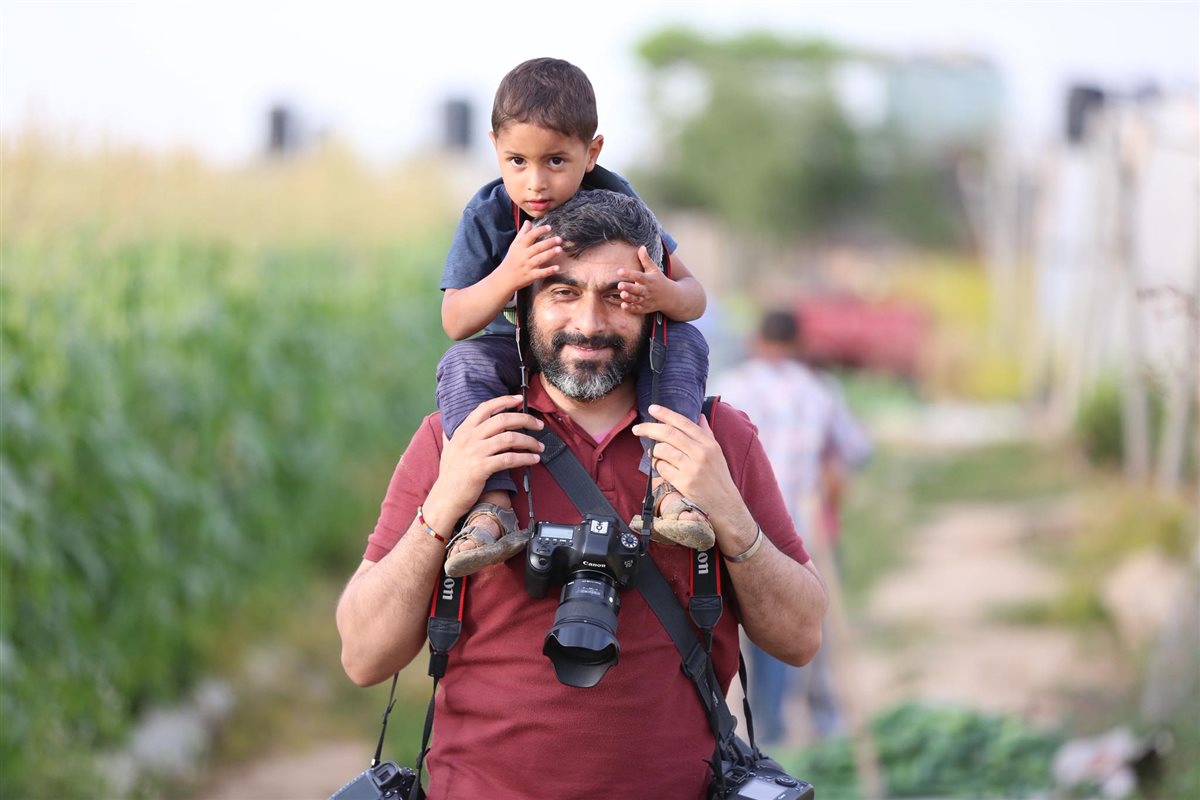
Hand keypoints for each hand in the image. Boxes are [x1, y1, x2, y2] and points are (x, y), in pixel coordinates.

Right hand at [429, 395, 543, 518]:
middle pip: (503, 420)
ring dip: (529, 441)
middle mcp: (469, 438)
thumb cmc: (449, 476)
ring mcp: (475, 452)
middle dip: (524, 419)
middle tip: (538, 425)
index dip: (504, 401)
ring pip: (509, 438)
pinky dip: (525, 458)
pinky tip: (533, 459)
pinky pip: (509, 459)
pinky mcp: (482, 468)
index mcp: (463, 431)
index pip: (485, 408)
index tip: (519, 400)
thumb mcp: (448, 450)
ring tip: (539, 446)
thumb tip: (447, 430)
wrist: (444, 498)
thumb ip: (451, 438)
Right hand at [494, 221, 561, 293]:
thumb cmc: (511, 260)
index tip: (549, 227)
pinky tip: (557, 268)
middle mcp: (523, 255)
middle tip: (559, 239)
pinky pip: (540, 273)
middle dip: (548, 243)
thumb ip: (522, 233)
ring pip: (539, 259)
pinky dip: (549, 271)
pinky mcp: (530, 276)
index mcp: (520, 247)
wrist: (504, 278)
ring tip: (560, 249)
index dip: (539, 231)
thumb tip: (528, 221)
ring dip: (550, 254)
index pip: (530, 236)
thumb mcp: (514, 245)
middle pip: (537, 247)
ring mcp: (527, 266)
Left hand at [616, 246, 679, 314]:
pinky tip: (623, 306)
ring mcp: (646, 300)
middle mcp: (647, 290)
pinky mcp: (645, 308)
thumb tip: (641, 246)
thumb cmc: (660, 280)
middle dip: (629, 287)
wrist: (671, 297)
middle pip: (637, 289)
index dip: (629, 274)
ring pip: (637, 300)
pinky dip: (631, 308)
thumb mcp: (654, 269)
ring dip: (629, 298)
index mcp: (648, 280)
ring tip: (622, 294)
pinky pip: (637, 309)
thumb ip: (646, 259)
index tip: (619, 271)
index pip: (638, 276)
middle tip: (619, 285)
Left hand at [631, 404, 741, 524]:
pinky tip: (661, 467)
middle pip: (669, 433)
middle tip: (637, 429)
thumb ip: (706, 433)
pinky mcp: (684, 482)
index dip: (666, 413)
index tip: (652, 408)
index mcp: (708, 443)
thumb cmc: (718, 477)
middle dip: (649, 428)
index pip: (683, 422)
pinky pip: (662, 468)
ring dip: (654, 451)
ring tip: (654, 454)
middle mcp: (701, 452)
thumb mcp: (717, 452)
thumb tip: (700, 416)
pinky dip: (658, 466)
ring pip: (662, 450)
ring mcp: (692, 467)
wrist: (725, 503)